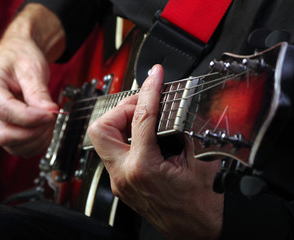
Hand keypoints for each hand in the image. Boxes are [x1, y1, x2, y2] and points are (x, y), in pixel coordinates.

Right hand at [0, 4, 64, 156]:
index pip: (5, 110)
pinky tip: (45, 132)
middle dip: (33, 132)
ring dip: (35, 141)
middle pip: (4, 134)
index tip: (51, 115)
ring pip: (10, 144)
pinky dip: (34, 145)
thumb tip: (50, 113)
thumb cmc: (21, 57)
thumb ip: (39, 92)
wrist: (18, 55)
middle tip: (52, 119)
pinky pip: (15, 146)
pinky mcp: (1, 127)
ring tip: (50, 124)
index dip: (31, 118)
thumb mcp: (33, 68)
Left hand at [88, 65, 222, 239]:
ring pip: (102, 139)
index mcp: (144, 168)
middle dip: (120, 109)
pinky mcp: (122, 182)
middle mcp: (124, 174)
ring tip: (143, 116)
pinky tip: (142, 133)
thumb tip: (174, 111)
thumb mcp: (199, 163)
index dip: (150, 91)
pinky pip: (113, 150)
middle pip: (101, 128)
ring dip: (120, 121)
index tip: (155, 76)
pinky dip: (125, 135)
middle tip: (142, 103)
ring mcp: (120, 180)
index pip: (142, 118)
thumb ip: (183, 133)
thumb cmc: (198, 207)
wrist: (194, 232)